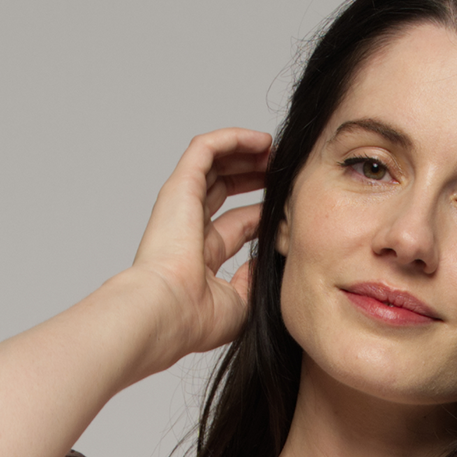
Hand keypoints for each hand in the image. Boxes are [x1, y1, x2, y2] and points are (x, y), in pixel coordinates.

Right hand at [128, 127, 272, 370]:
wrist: (169, 311)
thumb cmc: (198, 318)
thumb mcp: (241, 302)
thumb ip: (254, 279)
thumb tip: (265, 259)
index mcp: (202, 256)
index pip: (238, 223)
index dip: (263, 210)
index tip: (287, 204)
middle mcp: (189, 227)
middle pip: (225, 187)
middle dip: (254, 174)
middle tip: (283, 169)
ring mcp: (182, 205)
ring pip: (215, 162)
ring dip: (246, 152)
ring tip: (276, 149)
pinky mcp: (180, 187)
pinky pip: (206, 148)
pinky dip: (232, 139)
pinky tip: (261, 140)